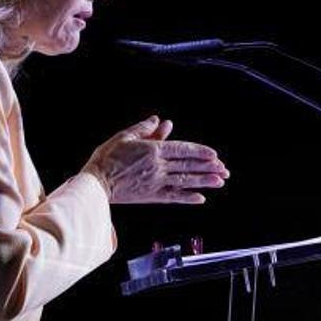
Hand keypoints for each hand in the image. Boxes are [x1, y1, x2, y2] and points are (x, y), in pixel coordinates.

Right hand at [82, 115, 229, 204]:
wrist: (95, 183)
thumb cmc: (108, 158)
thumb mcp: (125, 137)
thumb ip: (146, 129)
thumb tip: (162, 121)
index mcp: (152, 150)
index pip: (182, 150)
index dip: (200, 152)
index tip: (214, 154)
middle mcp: (157, 167)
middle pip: (187, 166)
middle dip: (208, 167)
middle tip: (224, 169)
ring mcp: (155, 183)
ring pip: (184, 182)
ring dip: (204, 181)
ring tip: (220, 182)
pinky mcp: (151, 196)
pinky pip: (173, 197)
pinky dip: (187, 198)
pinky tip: (200, 199)